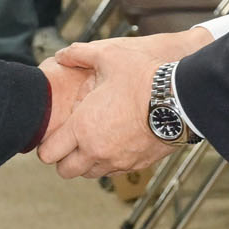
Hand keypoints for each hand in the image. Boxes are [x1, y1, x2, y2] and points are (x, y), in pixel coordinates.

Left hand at [38, 27, 216, 178]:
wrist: (181, 98)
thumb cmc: (144, 77)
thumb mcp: (108, 56)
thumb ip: (79, 54)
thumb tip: (62, 55)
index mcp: (83, 128)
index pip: (48, 154)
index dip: (47, 145)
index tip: (54, 135)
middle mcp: (97, 151)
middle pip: (66, 171)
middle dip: (64, 158)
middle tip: (70, 140)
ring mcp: (119, 161)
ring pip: (90, 174)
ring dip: (87, 161)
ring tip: (94, 140)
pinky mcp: (138, 165)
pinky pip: (115, 172)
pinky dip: (110, 162)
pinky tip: (116, 141)